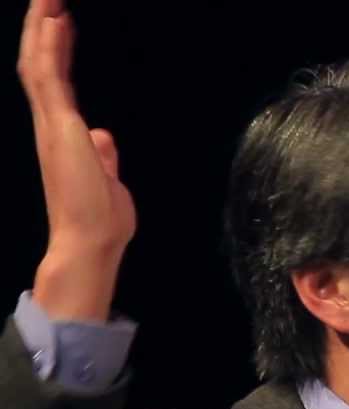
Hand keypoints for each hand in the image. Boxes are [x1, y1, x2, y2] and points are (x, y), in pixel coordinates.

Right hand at [17, 0, 135, 320]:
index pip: (55, 82)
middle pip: (39, 64)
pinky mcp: (58, 128)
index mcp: (63, 135)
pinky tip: (56, 20)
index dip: (56, 49)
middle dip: (41, 28)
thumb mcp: (108, 178)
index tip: (63, 21)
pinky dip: (50, 46)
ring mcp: (51, 125)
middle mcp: (50, 126)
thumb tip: (102, 137)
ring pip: (37, 63)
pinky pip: (47, 78)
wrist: (90, 243)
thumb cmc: (100, 219)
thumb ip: (103, 155)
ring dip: (42, 27)